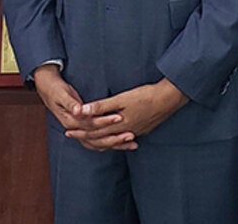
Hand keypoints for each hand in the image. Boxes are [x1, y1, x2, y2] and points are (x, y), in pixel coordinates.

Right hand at [31, 65, 128, 149]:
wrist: (47, 88)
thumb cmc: (55, 89)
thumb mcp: (61, 94)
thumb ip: (71, 103)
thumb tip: (78, 111)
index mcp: (70, 121)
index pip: (90, 125)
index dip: (105, 122)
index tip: (119, 117)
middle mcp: (75, 129)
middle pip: (97, 138)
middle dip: (114, 137)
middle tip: (131, 134)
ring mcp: (79, 131)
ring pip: (99, 142)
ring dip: (115, 143)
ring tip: (132, 143)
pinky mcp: (84, 129)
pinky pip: (99, 140)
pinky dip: (111, 142)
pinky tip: (123, 143)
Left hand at [67, 79, 188, 151]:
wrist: (169, 99)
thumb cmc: (145, 95)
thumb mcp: (121, 99)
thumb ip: (101, 106)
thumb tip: (82, 111)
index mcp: (118, 125)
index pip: (94, 131)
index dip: (80, 131)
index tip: (68, 131)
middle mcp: (126, 132)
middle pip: (101, 138)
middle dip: (85, 137)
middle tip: (72, 135)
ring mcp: (135, 132)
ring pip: (113, 141)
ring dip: (100, 140)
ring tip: (90, 139)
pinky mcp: (142, 130)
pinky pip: (123, 139)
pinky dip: (115, 141)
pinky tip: (115, 139)